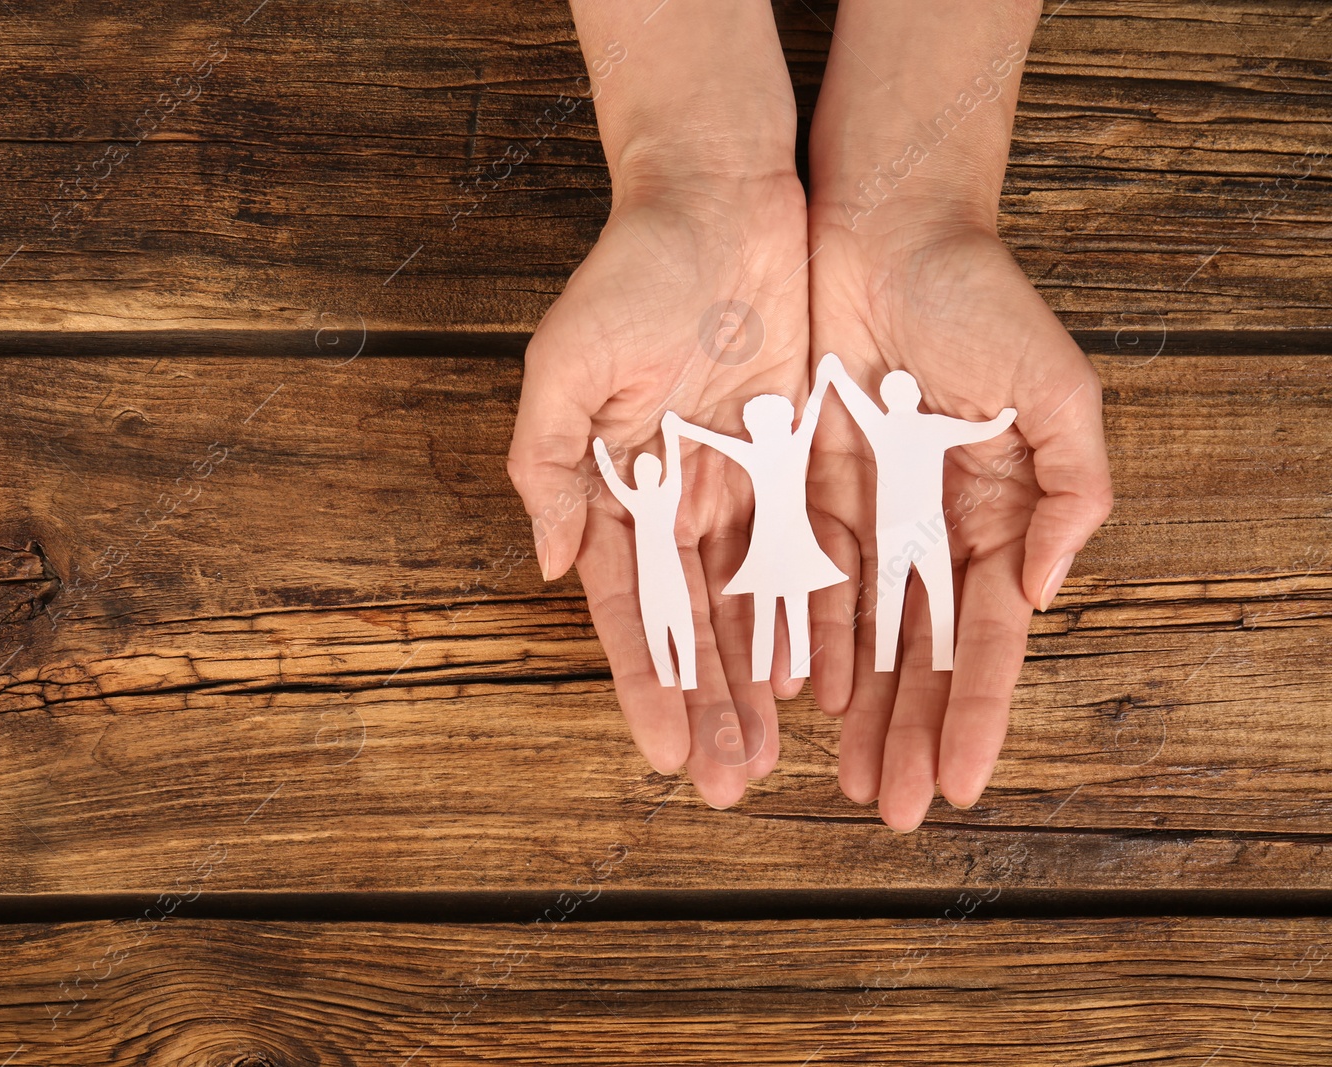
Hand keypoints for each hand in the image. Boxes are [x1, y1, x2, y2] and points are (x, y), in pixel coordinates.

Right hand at [507, 173, 819, 808]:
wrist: (720, 200)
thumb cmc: (630, 276)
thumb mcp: (564, 365)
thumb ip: (548, 468)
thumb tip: (553, 564)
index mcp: (612, 486)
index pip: (630, 607)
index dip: (645, 681)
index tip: (660, 753)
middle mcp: (673, 498)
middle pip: (692, 624)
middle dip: (706, 705)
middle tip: (724, 786)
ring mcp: (735, 482)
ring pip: (750, 604)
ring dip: (757, 682)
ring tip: (770, 758)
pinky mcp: (794, 456)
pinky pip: (806, 551)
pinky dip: (808, 614)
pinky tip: (818, 680)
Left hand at [802, 215, 1112, 830]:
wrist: (882, 223)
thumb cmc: (979, 296)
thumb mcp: (1057, 386)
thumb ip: (1074, 490)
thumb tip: (1048, 589)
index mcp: (998, 510)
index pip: (985, 636)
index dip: (974, 711)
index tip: (957, 784)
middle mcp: (930, 522)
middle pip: (919, 650)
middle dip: (907, 730)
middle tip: (887, 809)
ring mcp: (866, 507)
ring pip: (858, 626)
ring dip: (854, 704)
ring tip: (839, 775)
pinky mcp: (801, 480)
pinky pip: (798, 572)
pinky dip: (800, 632)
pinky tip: (794, 692)